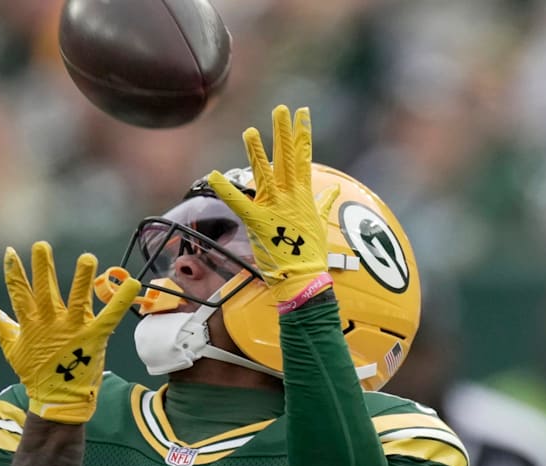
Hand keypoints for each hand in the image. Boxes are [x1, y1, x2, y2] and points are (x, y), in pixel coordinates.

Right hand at [0, 242, 139, 423]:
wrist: (58, 400)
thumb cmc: (36, 372)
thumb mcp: (12, 346)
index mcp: (31, 324)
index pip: (19, 294)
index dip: (14, 273)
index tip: (10, 252)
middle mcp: (51, 324)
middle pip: (45, 292)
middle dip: (43, 268)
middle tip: (42, 246)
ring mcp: (73, 330)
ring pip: (77, 299)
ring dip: (82, 279)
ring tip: (86, 258)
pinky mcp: (94, 337)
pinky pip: (109, 316)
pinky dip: (120, 301)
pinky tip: (132, 284)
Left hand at [206, 105, 340, 303]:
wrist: (304, 276)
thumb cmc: (310, 253)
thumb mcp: (319, 222)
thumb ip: (323, 203)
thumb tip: (332, 191)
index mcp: (303, 195)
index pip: (303, 158)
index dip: (302, 134)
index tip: (303, 113)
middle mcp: (291, 196)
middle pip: (287, 158)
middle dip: (284, 132)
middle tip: (281, 109)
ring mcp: (275, 207)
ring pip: (265, 174)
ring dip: (257, 152)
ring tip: (249, 132)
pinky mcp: (259, 221)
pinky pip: (238, 202)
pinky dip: (225, 189)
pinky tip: (213, 176)